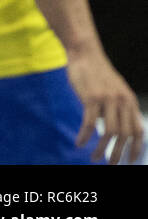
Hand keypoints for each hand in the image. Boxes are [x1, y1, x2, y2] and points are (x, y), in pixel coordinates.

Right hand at [66, 48, 143, 163]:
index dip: (136, 150)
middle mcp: (122, 102)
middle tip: (110, 166)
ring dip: (101, 150)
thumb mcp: (114, 90)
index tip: (129, 162)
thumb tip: (119, 129)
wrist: (85, 52)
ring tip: (94, 159)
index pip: (138, 131)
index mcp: (130, 101)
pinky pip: (90, 123)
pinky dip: (85, 136)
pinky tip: (79, 143)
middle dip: (118, 154)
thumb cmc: (96, 73)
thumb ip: (119, 107)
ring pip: (109, 132)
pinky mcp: (91, 97)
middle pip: (124, 136)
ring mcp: (107, 100)